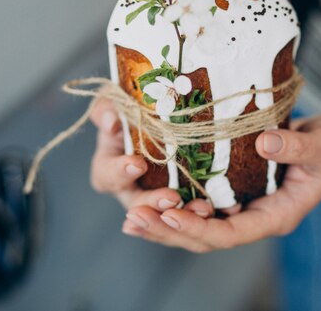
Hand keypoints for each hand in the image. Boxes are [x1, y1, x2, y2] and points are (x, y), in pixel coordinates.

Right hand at [89, 98, 216, 219]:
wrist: (166, 116)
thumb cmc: (133, 109)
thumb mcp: (117, 103)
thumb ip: (108, 109)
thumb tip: (112, 120)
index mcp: (110, 167)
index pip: (106, 175)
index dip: (119, 171)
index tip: (138, 163)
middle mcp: (130, 189)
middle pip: (137, 204)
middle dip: (154, 202)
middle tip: (172, 198)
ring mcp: (155, 198)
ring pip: (165, 215)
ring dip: (181, 214)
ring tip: (201, 208)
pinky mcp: (180, 202)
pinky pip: (188, 213)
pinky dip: (201, 213)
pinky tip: (213, 208)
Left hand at [122, 108, 320, 252]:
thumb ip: (297, 146)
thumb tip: (264, 144)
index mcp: (275, 216)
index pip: (231, 234)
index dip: (199, 228)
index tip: (168, 215)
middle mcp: (254, 217)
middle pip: (205, 238)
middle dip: (168, 231)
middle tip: (133, 218)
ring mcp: (242, 207)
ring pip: (197, 225)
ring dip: (163, 223)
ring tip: (130, 216)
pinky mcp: (232, 190)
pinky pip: (198, 205)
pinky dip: (171, 205)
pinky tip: (146, 198)